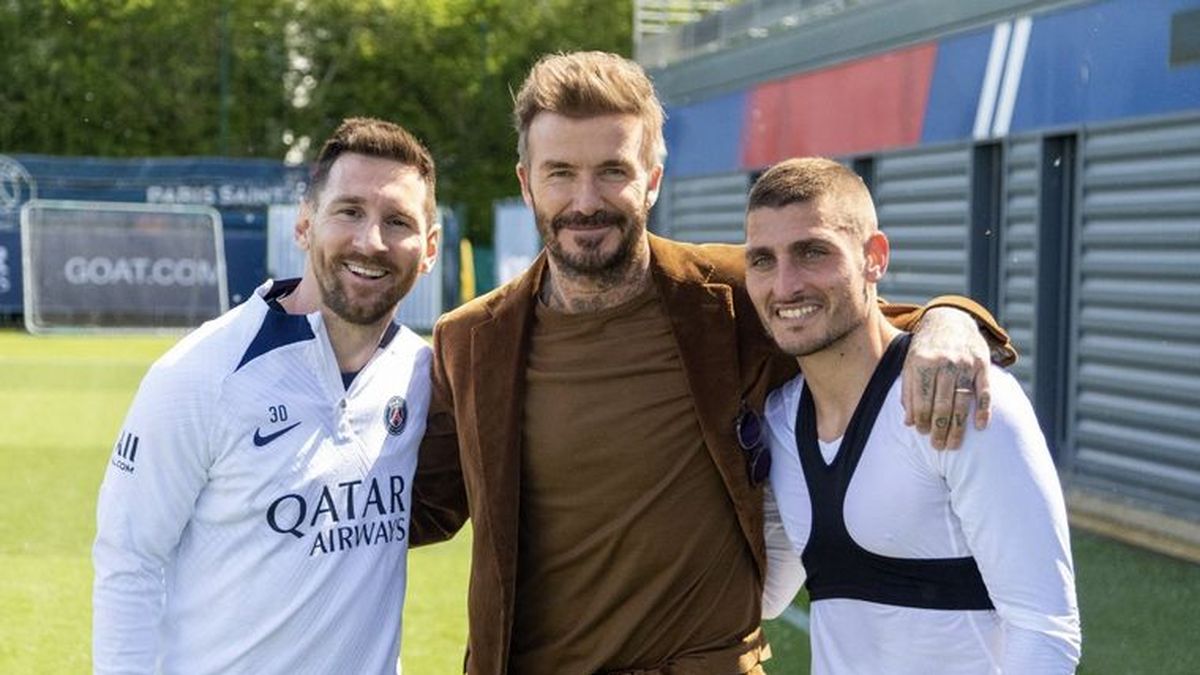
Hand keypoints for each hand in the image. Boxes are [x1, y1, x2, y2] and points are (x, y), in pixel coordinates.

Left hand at [902, 307, 991, 448]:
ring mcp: (965, 364)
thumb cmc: (925, 348)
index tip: (923, 435)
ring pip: (962, 402)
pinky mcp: (982, 364)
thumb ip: (908, 391)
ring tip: (954, 445)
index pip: (922, 399)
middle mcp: (944, 363)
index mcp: (922, 363)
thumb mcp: (910, 364)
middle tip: (938, 447)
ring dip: (958, 427)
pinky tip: (979, 426)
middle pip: (941, 404)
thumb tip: (909, 422)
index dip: (922, 420)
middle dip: (939, 429)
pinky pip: (985, 391)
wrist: (949, 320)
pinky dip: (983, 410)